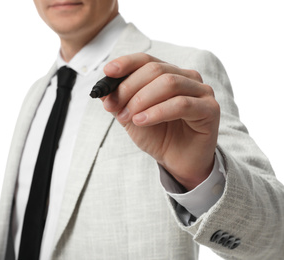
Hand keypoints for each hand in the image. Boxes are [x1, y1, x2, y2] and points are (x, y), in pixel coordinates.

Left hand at [101, 53, 219, 190]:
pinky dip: (157, 112)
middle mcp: (187, 78)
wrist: (178, 162)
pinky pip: (181, 104)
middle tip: (113, 105)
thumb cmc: (158, 136)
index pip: (147, 60)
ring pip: (169, 83)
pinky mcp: (210, 109)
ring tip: (126, 117)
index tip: (107, 71)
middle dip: (129, 87)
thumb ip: (120, 101)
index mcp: (169, 74)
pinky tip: (141, 121)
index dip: (126, 63)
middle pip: (156, 70)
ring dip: (141, 100)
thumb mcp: (131, 117)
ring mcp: (201, 91)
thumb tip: (103, 89)